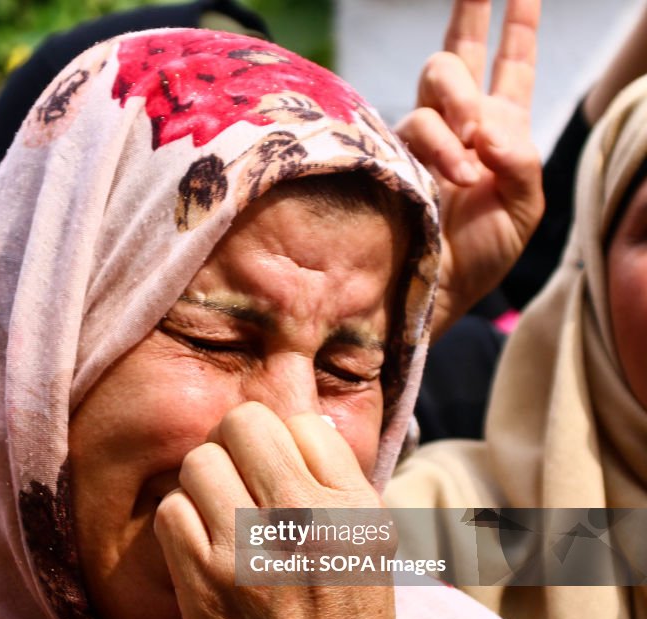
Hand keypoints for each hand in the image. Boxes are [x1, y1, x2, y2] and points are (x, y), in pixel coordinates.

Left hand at [154, 403, 396, 618]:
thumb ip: (338, 482)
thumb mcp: (372, 548)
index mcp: (354, 507)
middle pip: (243, 424)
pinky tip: (201, 546)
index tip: (279, 474)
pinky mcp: (203, 578)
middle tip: (240, 480)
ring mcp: (248, 546)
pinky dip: (181, 522)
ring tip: (221, 516)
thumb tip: (294, 426)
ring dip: (205, 484)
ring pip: (200, 460)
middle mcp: (304, 517)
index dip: (285, 443)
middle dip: (236, 445)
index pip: (302, 422)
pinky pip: (171, 508)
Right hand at [396, 0, 542, 338]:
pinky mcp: (393, 155)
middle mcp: (458, 125)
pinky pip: (414, 126)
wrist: (439, 291)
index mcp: (500, 131)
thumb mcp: (526, 207)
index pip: (511, 64)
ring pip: (434, 82)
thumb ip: (520, 158)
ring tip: (469, 170)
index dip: (516, 24)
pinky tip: (456, 177)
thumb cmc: (483, 256)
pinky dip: (441, 147)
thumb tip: (486, 122)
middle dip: (468, 23)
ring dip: (460, 116)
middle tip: (482, 46)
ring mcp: (421, 139)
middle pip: (456, 54)